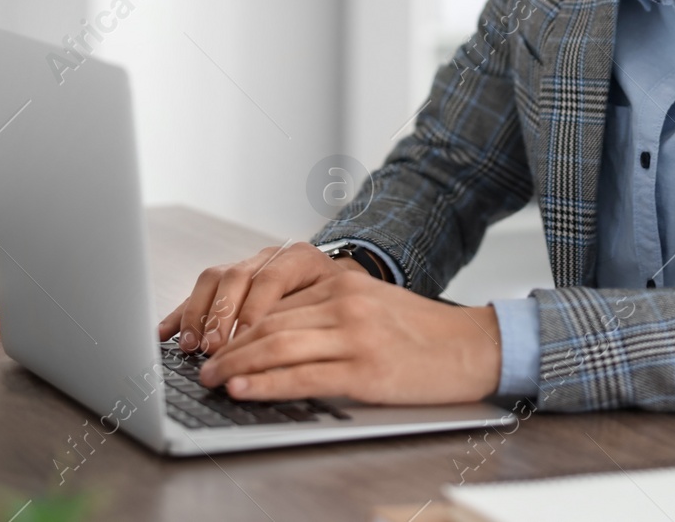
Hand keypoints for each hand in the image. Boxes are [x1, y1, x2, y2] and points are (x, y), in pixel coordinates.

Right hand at [157, 241, 365, 353]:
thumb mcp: (339, 312)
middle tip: (213, 348)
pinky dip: (182, 313)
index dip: (254, 308)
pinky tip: (166, 334)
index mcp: (301, 259)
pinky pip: (200, 293)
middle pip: (236, 276)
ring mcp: (248, 267)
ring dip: (198, 314)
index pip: (271, 278)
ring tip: (192, 346)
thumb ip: (312, 325)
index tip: (245, 337)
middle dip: (221, 314)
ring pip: (214, 280)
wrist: (348, 291)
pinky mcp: (229, 283)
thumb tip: (285, 360)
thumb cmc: (345, 307)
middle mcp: (270, 257)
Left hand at [197, 269, 502, 404]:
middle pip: (268, 324)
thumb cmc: (422, 333)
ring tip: (212, 379)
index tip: (215, 340)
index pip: (275, 303)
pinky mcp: (365, 372)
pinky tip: (244, 390)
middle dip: (228, 346)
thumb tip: (273, 333)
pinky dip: (266, 385)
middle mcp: (345, 304)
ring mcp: (355, 337)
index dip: (237, 323)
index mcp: (344, 284)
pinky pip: (302, 378)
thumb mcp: (372, 306)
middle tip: (202, 364)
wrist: (472, 347)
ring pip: (277, 348)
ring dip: (236, 365)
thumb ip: (328, 311)